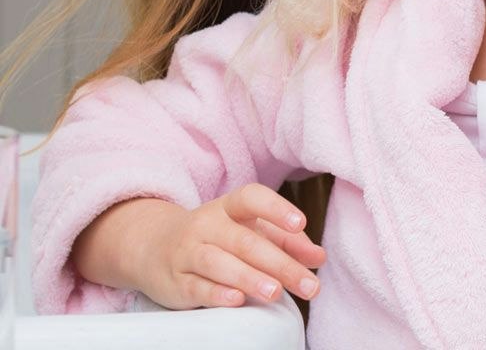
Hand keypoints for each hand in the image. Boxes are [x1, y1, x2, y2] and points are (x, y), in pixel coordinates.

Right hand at [77, 184, 325, 308]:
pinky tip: (238, 301)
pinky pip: (196, 287)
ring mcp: (189, 252)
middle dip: (280, 263)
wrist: (154, 247)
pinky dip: (217, 293)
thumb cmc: (218, 238)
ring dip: (250, 278)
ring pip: (219, 263)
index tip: (300, 224)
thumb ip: (285, 241)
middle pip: (246, 241)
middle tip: (310, 284)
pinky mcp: (176, 282)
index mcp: (230, 207)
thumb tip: (318, 257)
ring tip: (276, 293)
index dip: (276, 209)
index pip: (252, 198)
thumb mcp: (248, 230)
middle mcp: (208, 225)